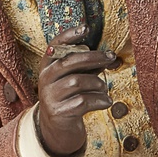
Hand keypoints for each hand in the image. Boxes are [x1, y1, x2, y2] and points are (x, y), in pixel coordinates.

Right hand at [34, 30, 119, 156]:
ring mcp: (50, 96)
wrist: (58, 128)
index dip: (69, 35)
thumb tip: (111, 57)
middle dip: (93, 57)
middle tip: (110, 57)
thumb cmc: (71, 97)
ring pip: (77, 82)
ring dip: (97, 83)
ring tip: (105, 88)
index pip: (55, 46)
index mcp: (48, 66)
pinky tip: (107, 102)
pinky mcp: (59, 112)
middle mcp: (45, 79)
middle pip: (69, 62)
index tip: (85, 27)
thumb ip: (89, 67)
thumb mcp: (76, 79)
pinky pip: (83, 101)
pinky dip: (99, 100)